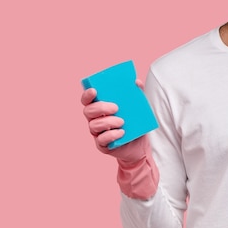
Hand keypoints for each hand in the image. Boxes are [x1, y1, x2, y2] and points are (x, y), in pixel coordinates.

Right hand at [81, 82, 159, 198]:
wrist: (140, 144)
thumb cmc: (134, 123)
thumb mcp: (137, 107)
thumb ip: (136, 94)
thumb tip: (136, 82)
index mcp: (100, 109)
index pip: (87, 100)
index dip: (87, 95)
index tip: (94, 91)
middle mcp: (95, 120)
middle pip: (88, 111)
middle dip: (100, 108)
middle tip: (116, 108)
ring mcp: (98, 133)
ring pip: (93, 125)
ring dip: (108, 122)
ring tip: (122, 121)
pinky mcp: (103, 145)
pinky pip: (101, 140)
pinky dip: (111, 135)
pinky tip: (121, 132)